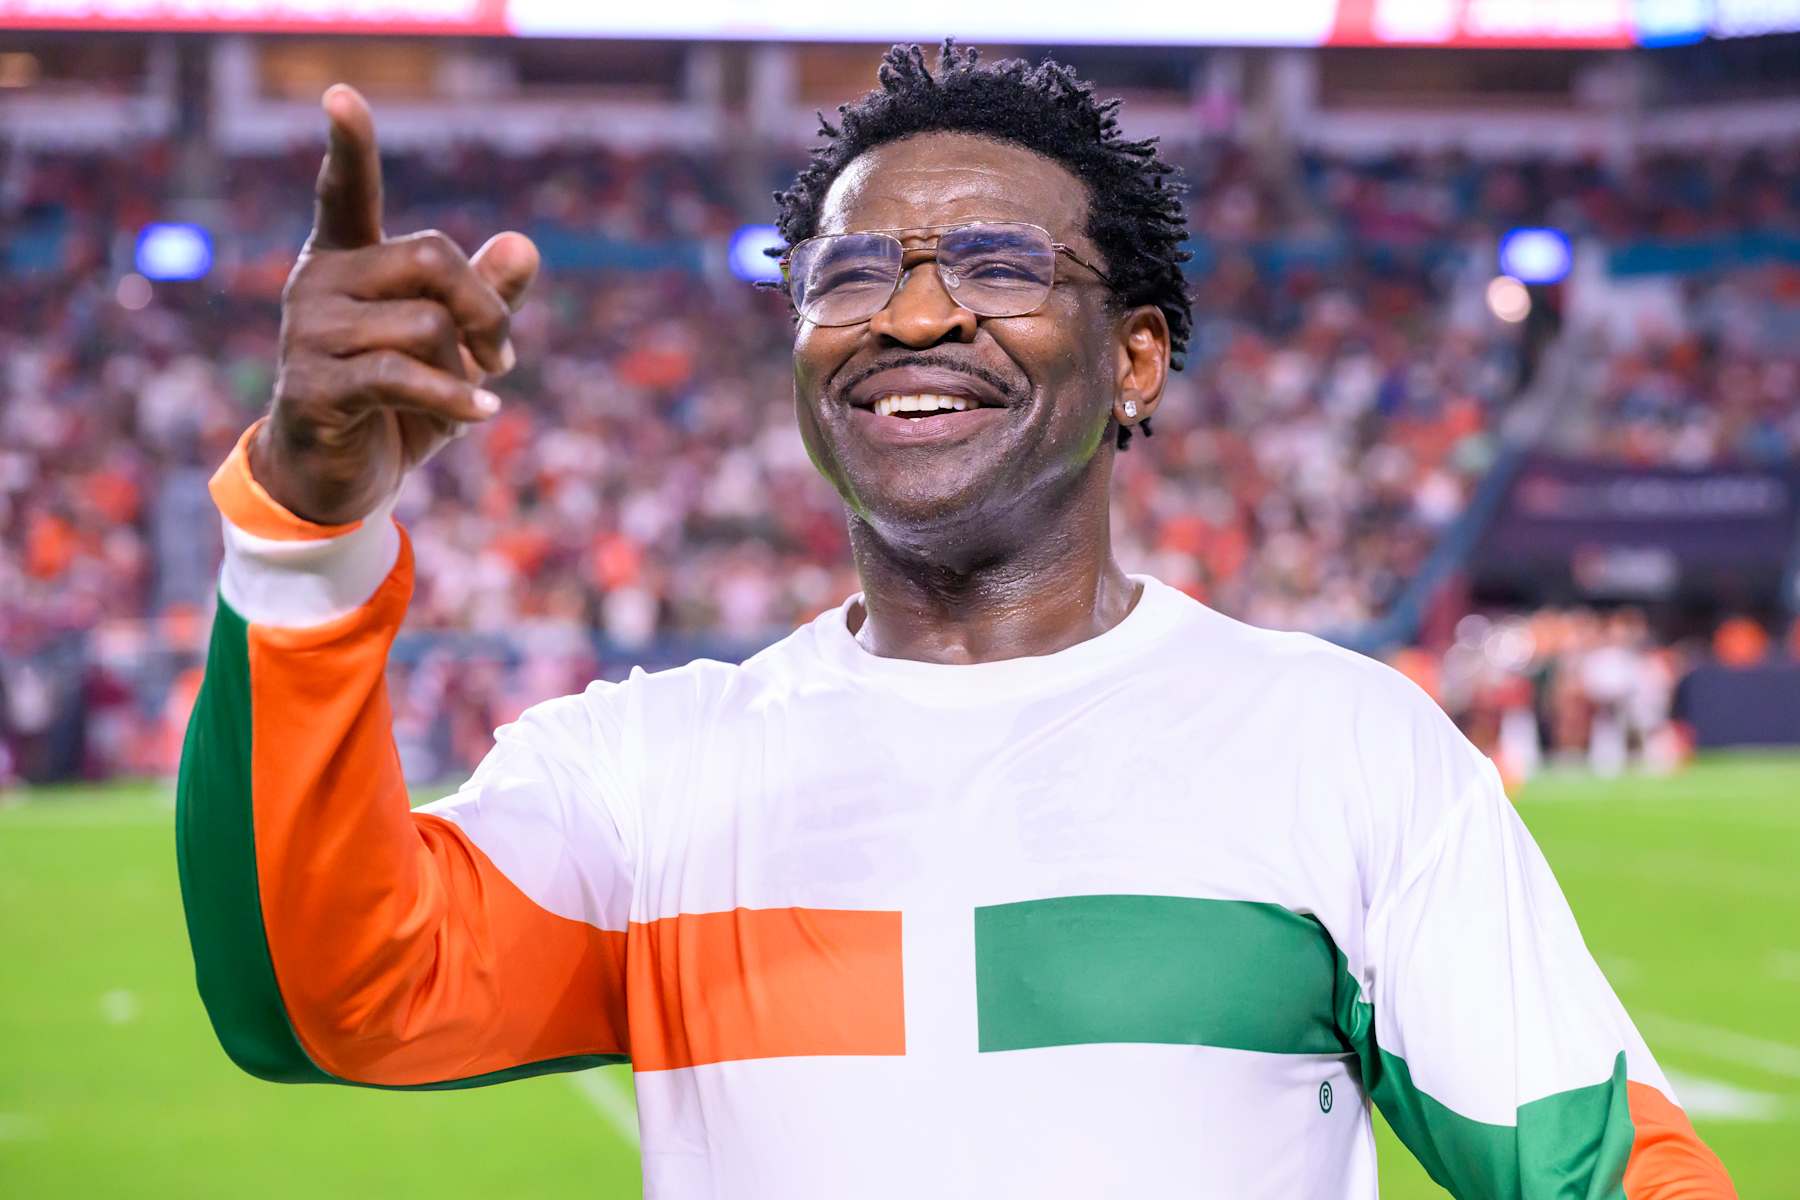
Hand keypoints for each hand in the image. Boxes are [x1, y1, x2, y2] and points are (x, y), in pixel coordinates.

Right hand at [251, 84, 539, 525]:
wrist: (338, 481)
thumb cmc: (396, 404)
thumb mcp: (453, 349)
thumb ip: (485, 297)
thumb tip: (525, 244)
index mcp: (348, 259)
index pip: (346, 192)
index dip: (350, 147)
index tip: (341, 97)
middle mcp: (319, 283)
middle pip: (430, 257)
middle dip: (486, 306)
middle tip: (503, 354)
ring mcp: (309, 334)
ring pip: (426, 324)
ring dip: (469, 366)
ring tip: (474, 395)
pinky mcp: (314, 387)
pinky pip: (402, 376)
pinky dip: (455, 397)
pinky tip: (483, 414)